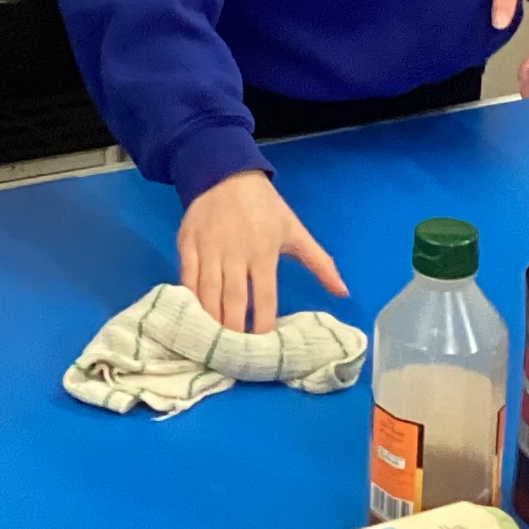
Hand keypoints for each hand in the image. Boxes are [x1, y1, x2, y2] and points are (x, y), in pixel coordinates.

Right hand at [177, 171, 346, 336]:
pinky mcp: (187, 244)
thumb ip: (319, 263)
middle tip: (233, 355)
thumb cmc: (264, 206)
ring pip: (207, 291)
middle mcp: (236, 253)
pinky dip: (188, 298)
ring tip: (212, 344)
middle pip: (234, 299)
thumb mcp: (294, 231)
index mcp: (264, 252)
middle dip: (233, 329)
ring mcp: (209, 249)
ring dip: (210, 319)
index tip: (263, 345)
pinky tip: (191, 317)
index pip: (265, 295)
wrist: (225, 173)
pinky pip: (186, 277)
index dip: (263, 322)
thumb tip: (343, 291)